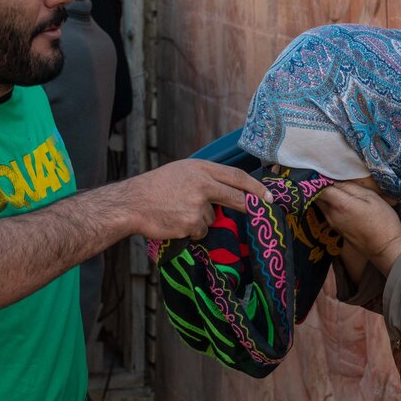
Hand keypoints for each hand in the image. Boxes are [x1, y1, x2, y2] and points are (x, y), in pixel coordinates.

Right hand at [123, 160, 271, 240]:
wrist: (132, 203)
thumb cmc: (155, 187)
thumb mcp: (181, 171)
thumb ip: (205, 178)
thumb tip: (229, 191)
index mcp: (201, 168)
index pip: (236, 176)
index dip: (255, 187)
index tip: (268, 196)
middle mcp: (203, 185)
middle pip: (235, 198)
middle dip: (248, 206)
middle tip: (256, 211)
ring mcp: (198, 205)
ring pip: (212, 218)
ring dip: (201, 220)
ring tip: (178, 212)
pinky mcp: (191, 223)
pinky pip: (200, 231)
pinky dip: (191, 230)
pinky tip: (175, 221)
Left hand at [314, 182, 400, 274]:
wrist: (385, 247)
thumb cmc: (382, 220)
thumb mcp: (371, 197)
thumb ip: (351, 187)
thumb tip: (336, 181)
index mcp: (340, 204)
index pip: (319, 188)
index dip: (318, 178)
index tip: (321, 171)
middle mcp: (331, 214)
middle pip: (316, 196)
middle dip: (318, 186)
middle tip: (326, 176)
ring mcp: (332, 223)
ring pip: (320, 204)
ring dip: (323, 195)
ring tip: (334, 186)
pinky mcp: (335, 229)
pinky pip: (326, 212)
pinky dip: (328, 204)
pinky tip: (339, 200)